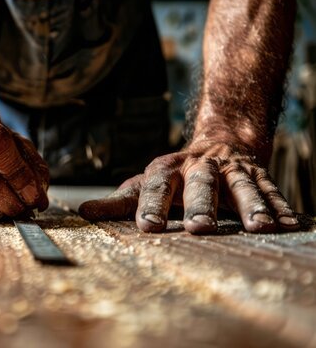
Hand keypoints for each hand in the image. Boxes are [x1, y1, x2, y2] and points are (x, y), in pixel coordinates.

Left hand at [78, 141, 298, 233]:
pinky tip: (290, 225)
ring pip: (243, 185)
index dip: (151, 206)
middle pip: (201, 184)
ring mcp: (231, 170)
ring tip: (260, 228)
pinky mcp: (257, 174)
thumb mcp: (144, 185)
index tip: (148, 229)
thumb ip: (118, 202)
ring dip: (252, 205)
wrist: (217, 143)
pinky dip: (281, 206)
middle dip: (201, 205)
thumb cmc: (173, 176)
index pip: (156, 187)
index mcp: (167, 171)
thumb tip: (82, 213)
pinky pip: (271, 189)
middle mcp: (199, 168)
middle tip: (199, 229)